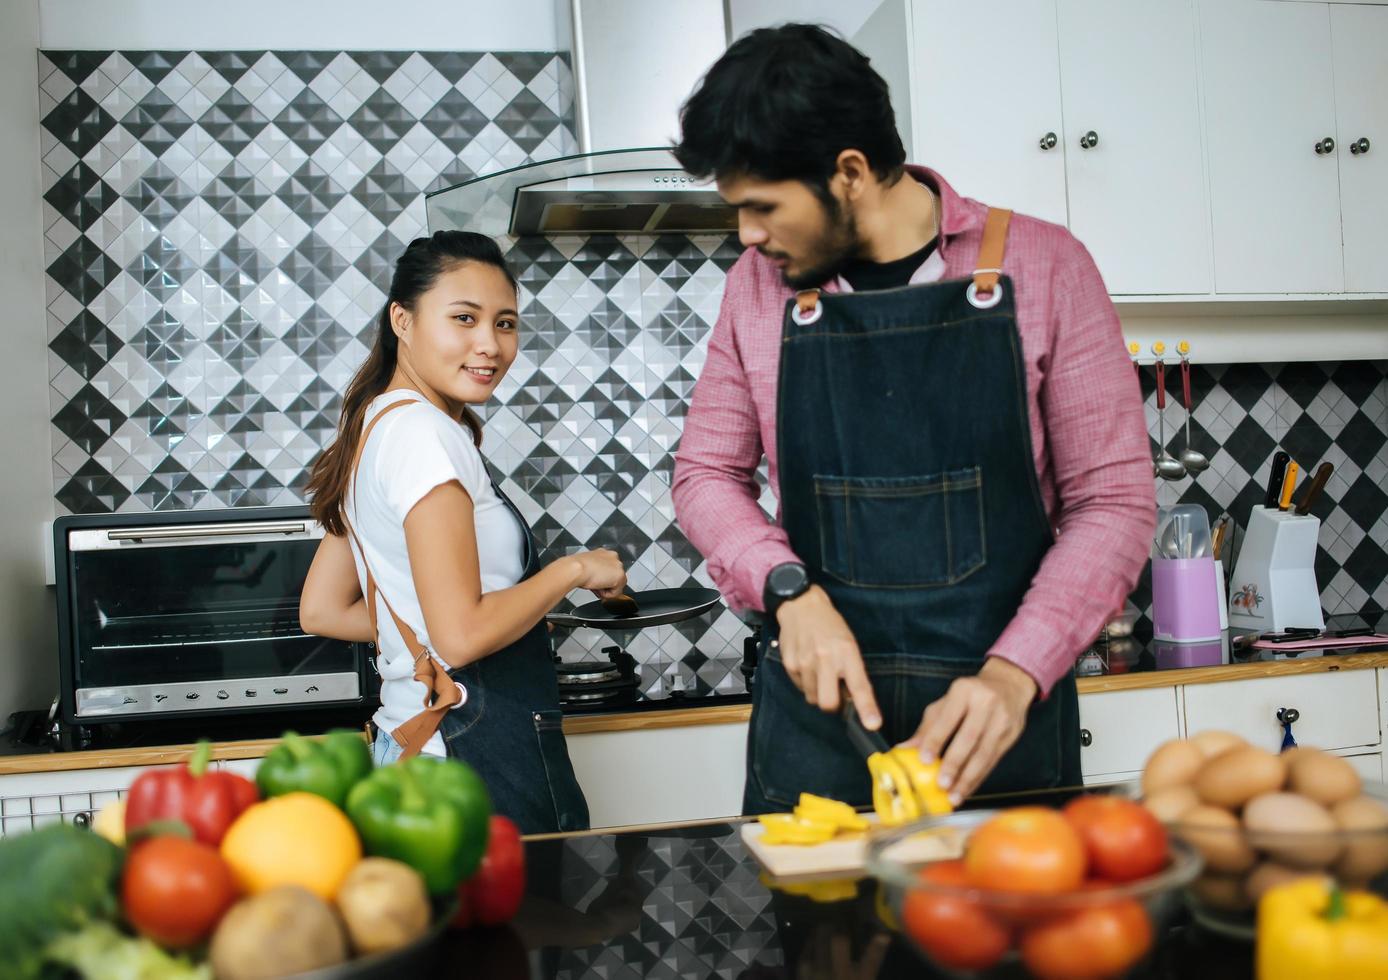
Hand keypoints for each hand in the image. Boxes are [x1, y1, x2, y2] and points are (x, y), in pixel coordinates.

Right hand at [570, 549, 625, 594]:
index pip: (609, 570)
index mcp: (605, 553)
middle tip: (594, 585)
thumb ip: (596, 571)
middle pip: (614, 577)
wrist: (576, 569)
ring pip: (617, 585)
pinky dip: (607, 594)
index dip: (602, 579)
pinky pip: (616, 592)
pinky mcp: (620, 576)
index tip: (595, 582)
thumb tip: (598, 581)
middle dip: (606, 584)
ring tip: (595, 585)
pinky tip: (598, 588)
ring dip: (606, 589)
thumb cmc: (576, 568)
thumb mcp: (587, 567)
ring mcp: (618, 566)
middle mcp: (613, 557)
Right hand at [774, 586, 881, 727]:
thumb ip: (852, 671)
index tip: (873, 725)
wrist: (801, 605)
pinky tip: (807, 664)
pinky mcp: (789, 664)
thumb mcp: (849, 643)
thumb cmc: (829, 625)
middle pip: (829, 703)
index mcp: (847, 652)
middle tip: (834, 690)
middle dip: (832, 704)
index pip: (859, 686)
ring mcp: (805, 662)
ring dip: (817, 690)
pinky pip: (799, 687)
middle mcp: (826, 659)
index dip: (866, 708)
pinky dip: (805, 682)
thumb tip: (853, 700)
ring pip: (812, 698)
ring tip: (818, 670)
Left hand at [899, 657, 1037, 803]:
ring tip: (954, 795)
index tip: (924, 760)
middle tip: (941, 784)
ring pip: (984, 754)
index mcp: (964, 690)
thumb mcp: (946, 703)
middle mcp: (985, 703)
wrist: (1008, 686)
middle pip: (969, 738)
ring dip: (968, 778)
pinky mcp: (1011, 735)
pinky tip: (967, 789)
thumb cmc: (969, 695)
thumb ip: (927, 726)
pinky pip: (993, 761)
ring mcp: (1001, 720)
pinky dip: (979, 778)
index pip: (948, 718)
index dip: (935, 740)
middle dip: (954, 764)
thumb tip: (904, 749)